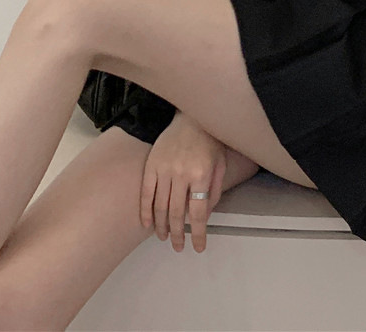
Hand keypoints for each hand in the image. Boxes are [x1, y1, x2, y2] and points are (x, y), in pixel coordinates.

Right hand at [140, 110, 226, 253]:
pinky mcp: (151, 165)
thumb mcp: (220, 166)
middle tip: (178, 247)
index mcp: (201, 174)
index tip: (197, 247)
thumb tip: (205, 217)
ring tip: (163, 238)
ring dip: (161, 226)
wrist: (192, 119)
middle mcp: (181, 174)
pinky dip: (145, 211)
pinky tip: (147, 224)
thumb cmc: (210, 143)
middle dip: (177, 234)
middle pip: (177, 213)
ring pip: (160, 206)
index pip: (199, 212)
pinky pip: (145, 193)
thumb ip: (213, 192)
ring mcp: (164, 169)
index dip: (198, 233)